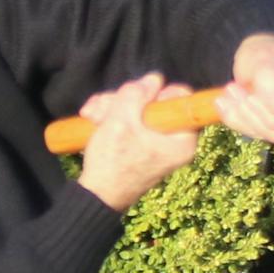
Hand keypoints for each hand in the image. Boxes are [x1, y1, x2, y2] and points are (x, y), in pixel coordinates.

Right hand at [73, 73, 202, 212]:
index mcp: (182, 139)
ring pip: (137, 109)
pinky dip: (111, 116)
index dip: (158, 92)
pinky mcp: (140, 145)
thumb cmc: (112, 161)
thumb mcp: (121, 120)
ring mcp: (156, 144)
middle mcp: (174, 142)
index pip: (182, 99)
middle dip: (123, 99)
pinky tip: (91, 118)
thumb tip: (154, 78)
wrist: (96, 195)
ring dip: (111, 106)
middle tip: (102, 107)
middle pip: (154, 101)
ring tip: (91, 115)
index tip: (137, 98)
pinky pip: (130, 120)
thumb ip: (137, 94)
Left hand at [213, 33, 273, 143]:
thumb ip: (271, 76)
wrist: (256, 60)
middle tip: (239, 90)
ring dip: (247, 113)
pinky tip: (225, 102)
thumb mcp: (267, 55)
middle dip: (268, 113)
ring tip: (230, 89)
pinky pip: (257, 135)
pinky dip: (237, 119)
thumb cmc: (268, 52)